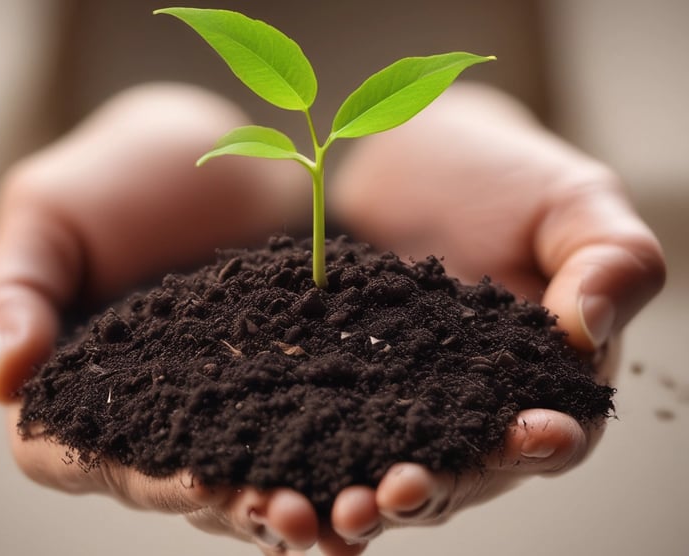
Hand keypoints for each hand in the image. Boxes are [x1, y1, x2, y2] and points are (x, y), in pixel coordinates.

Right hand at [0, 84, 351, 555]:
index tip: (197, 481)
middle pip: (176, 482)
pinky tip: (370, 471)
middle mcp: (148, 414)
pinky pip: (305, 429)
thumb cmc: (118, 178)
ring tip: (339, 511)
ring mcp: (222, 403)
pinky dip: (331, 453)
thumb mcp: (50, 216)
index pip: (84, 459)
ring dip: (288, 496)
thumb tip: (4, 379)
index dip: (138, 478)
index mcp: (72, 390)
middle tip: (288, 517)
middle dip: (230, 505)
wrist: (219, 153)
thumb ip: (12, 292)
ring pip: (245, 470)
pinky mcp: (283, 384)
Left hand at [325, 83, 664, 541]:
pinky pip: (327, 424)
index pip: (553, 431)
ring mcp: (402, 397)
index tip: (527, 437)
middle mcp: (472, 405)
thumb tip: (590, 328)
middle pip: (460, 468)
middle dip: (433, 487)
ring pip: (388, 464)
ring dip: (363, 491)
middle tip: (397, 492)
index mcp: (543, 379)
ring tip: (334, 506)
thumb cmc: (505, 176)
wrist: (409, 153)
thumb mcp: (572, 203)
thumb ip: (609, 261)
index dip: (543, 443)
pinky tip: (281, 467)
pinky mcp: (344, 380)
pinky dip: (309, 450)